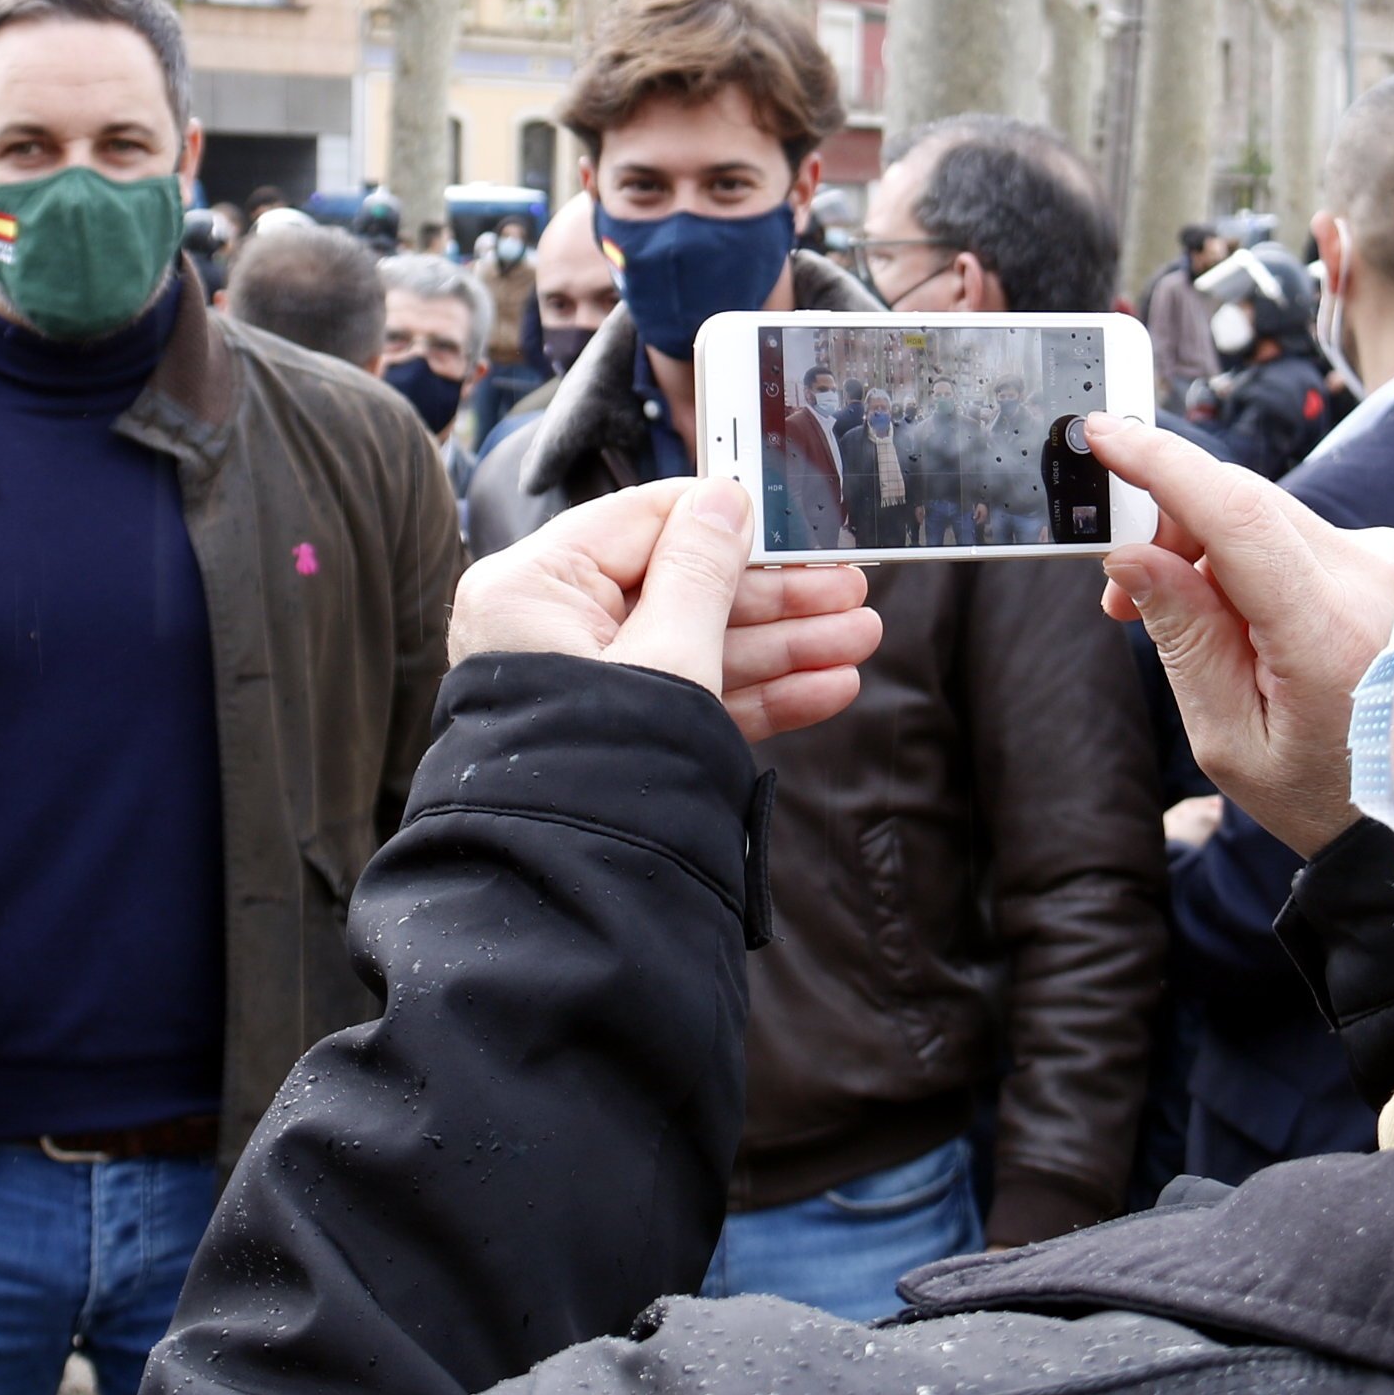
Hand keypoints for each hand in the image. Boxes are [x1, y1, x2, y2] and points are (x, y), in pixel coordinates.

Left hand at [448, 480, 880, 741]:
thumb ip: (701, 571)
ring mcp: (586, 686)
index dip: (724, 518)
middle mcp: (550, 630)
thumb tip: (724, 499)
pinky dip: (759, 693)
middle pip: (680, 586)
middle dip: (776, 596)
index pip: (642, 521)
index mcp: (534, 588)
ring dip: (784, 645)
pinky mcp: (617, 736)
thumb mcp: (666, 653)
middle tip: (851, 591)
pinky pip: (691, 696)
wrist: (570, 895)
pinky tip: (826, 687)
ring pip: (698, 645)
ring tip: (859, 640)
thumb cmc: (596, 765)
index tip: (791, 521)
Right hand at [1084, 415, 1393, 854]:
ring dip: (1213, 552)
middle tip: (1123, 598)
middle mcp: (1373, 577)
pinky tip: (1254, 629)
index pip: (1237, 514)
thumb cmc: (1326, 795)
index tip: (1101, 435)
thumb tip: (1134, 555)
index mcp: (1329, 630)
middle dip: (1168, 527)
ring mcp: (1393, 562)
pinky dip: (1259, 566)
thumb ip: (1184, 641)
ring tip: (1195, 630)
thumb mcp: (1231, 742)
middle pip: (1244, 502)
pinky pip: (1303, 538)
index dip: (1162, 464)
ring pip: (1270, 518)